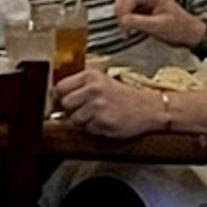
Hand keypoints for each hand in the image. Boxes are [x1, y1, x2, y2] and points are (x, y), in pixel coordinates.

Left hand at [51, 65, 178, 142]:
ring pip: (73, 119)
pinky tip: (104, 122)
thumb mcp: (102, 82)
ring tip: (96, 117)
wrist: (150, 108)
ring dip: (82, 122)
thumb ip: (80, 87)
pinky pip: (87, 130)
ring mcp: (98, 106)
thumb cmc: (125, 96)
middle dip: (70, 111)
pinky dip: (93, 129)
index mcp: (90, 76)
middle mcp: (93, 89)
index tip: (58, 103)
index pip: (60, 87)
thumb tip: (56, 99)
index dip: (56, 98)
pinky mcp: (103, 121)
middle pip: (64, 104)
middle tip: (82, 112)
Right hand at [113, 0, 203, 48]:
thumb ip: (138, 22)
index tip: (123, 25)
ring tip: (125, 28)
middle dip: (120, 10)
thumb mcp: (158, 27)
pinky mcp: (145, 7)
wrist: (191, 34)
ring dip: (121, 13)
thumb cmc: (178, 29)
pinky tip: (129, 27)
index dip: (123, 10)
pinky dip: (126, 17)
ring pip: (125, 1)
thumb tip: (122, 21)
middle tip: (122, 26)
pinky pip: (129, 8)